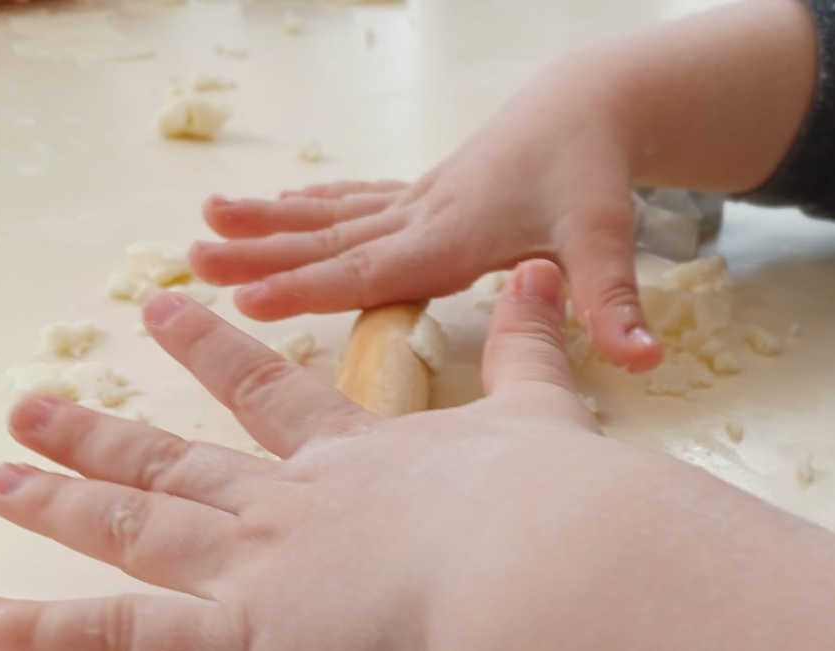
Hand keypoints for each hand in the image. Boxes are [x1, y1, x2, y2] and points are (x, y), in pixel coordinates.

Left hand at [0, 260, 604, 650]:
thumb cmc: (552, 506)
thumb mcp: (545, 414)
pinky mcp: (238, 646)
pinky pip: (121, 644)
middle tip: (39, 408)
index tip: (169, 313)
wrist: (545, 568)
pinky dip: (40, 635)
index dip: (218, 353)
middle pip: (181, 463)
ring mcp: (257, 569)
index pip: (273, 399)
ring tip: (5, 478)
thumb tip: (541, 275)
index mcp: (362, 461)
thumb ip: (532, 349)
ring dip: (68, 504)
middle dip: (109, 435)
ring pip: (139, 529)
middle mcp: (293, 506)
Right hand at [189, 65, 663, 371]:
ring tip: (204, 222)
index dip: (307, 286)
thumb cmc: (593, 172)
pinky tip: (277, 206)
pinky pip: (354, 200)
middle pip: (332, 239)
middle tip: (192, 261)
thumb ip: (613, 301)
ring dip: (269, 222)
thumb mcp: (607, 236)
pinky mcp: (423, 193)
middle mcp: (424, 215)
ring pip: (332, 214)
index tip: (245, 299)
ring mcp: (419, 200)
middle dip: (261, 253)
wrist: (588, 105)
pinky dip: (310, 206)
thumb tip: (642, 361)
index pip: (370, 266)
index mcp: (454, 234)